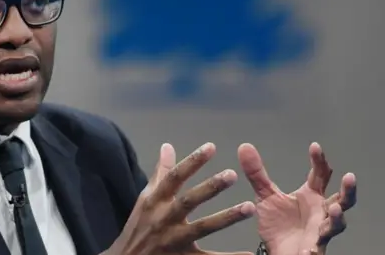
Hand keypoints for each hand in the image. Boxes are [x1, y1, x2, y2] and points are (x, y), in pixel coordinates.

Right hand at [108, 143, 255, 254]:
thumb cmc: (139, 227)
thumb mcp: (146, 198)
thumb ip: (161, 173)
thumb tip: (167, 146)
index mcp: (155, 201)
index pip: (174, 177)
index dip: (192, 162)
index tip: (211, 148)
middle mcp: (165, 218)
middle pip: (189, 201)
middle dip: (210, 188)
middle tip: (232, 175)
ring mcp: (175, 240)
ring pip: (202, 228)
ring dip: (226, 218)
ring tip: (249, 208)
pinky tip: (250, 254)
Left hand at [238, 142, 356, 254]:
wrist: (276, 249)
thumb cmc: (278, 222)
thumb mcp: (265, 195)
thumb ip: (256, 173)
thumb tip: (245, 146)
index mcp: (311, 195)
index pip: (320, 174)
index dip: (319, 160)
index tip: (314, 146)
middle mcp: (321, 211)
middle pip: (342, 199)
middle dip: (348, 190)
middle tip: (349, 177)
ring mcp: (320, 230)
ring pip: (337, 224)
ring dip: (337, 217)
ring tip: (334, 208)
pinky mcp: (314, 248)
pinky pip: (317, 248)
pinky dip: (314, 249)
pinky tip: (309, 250)